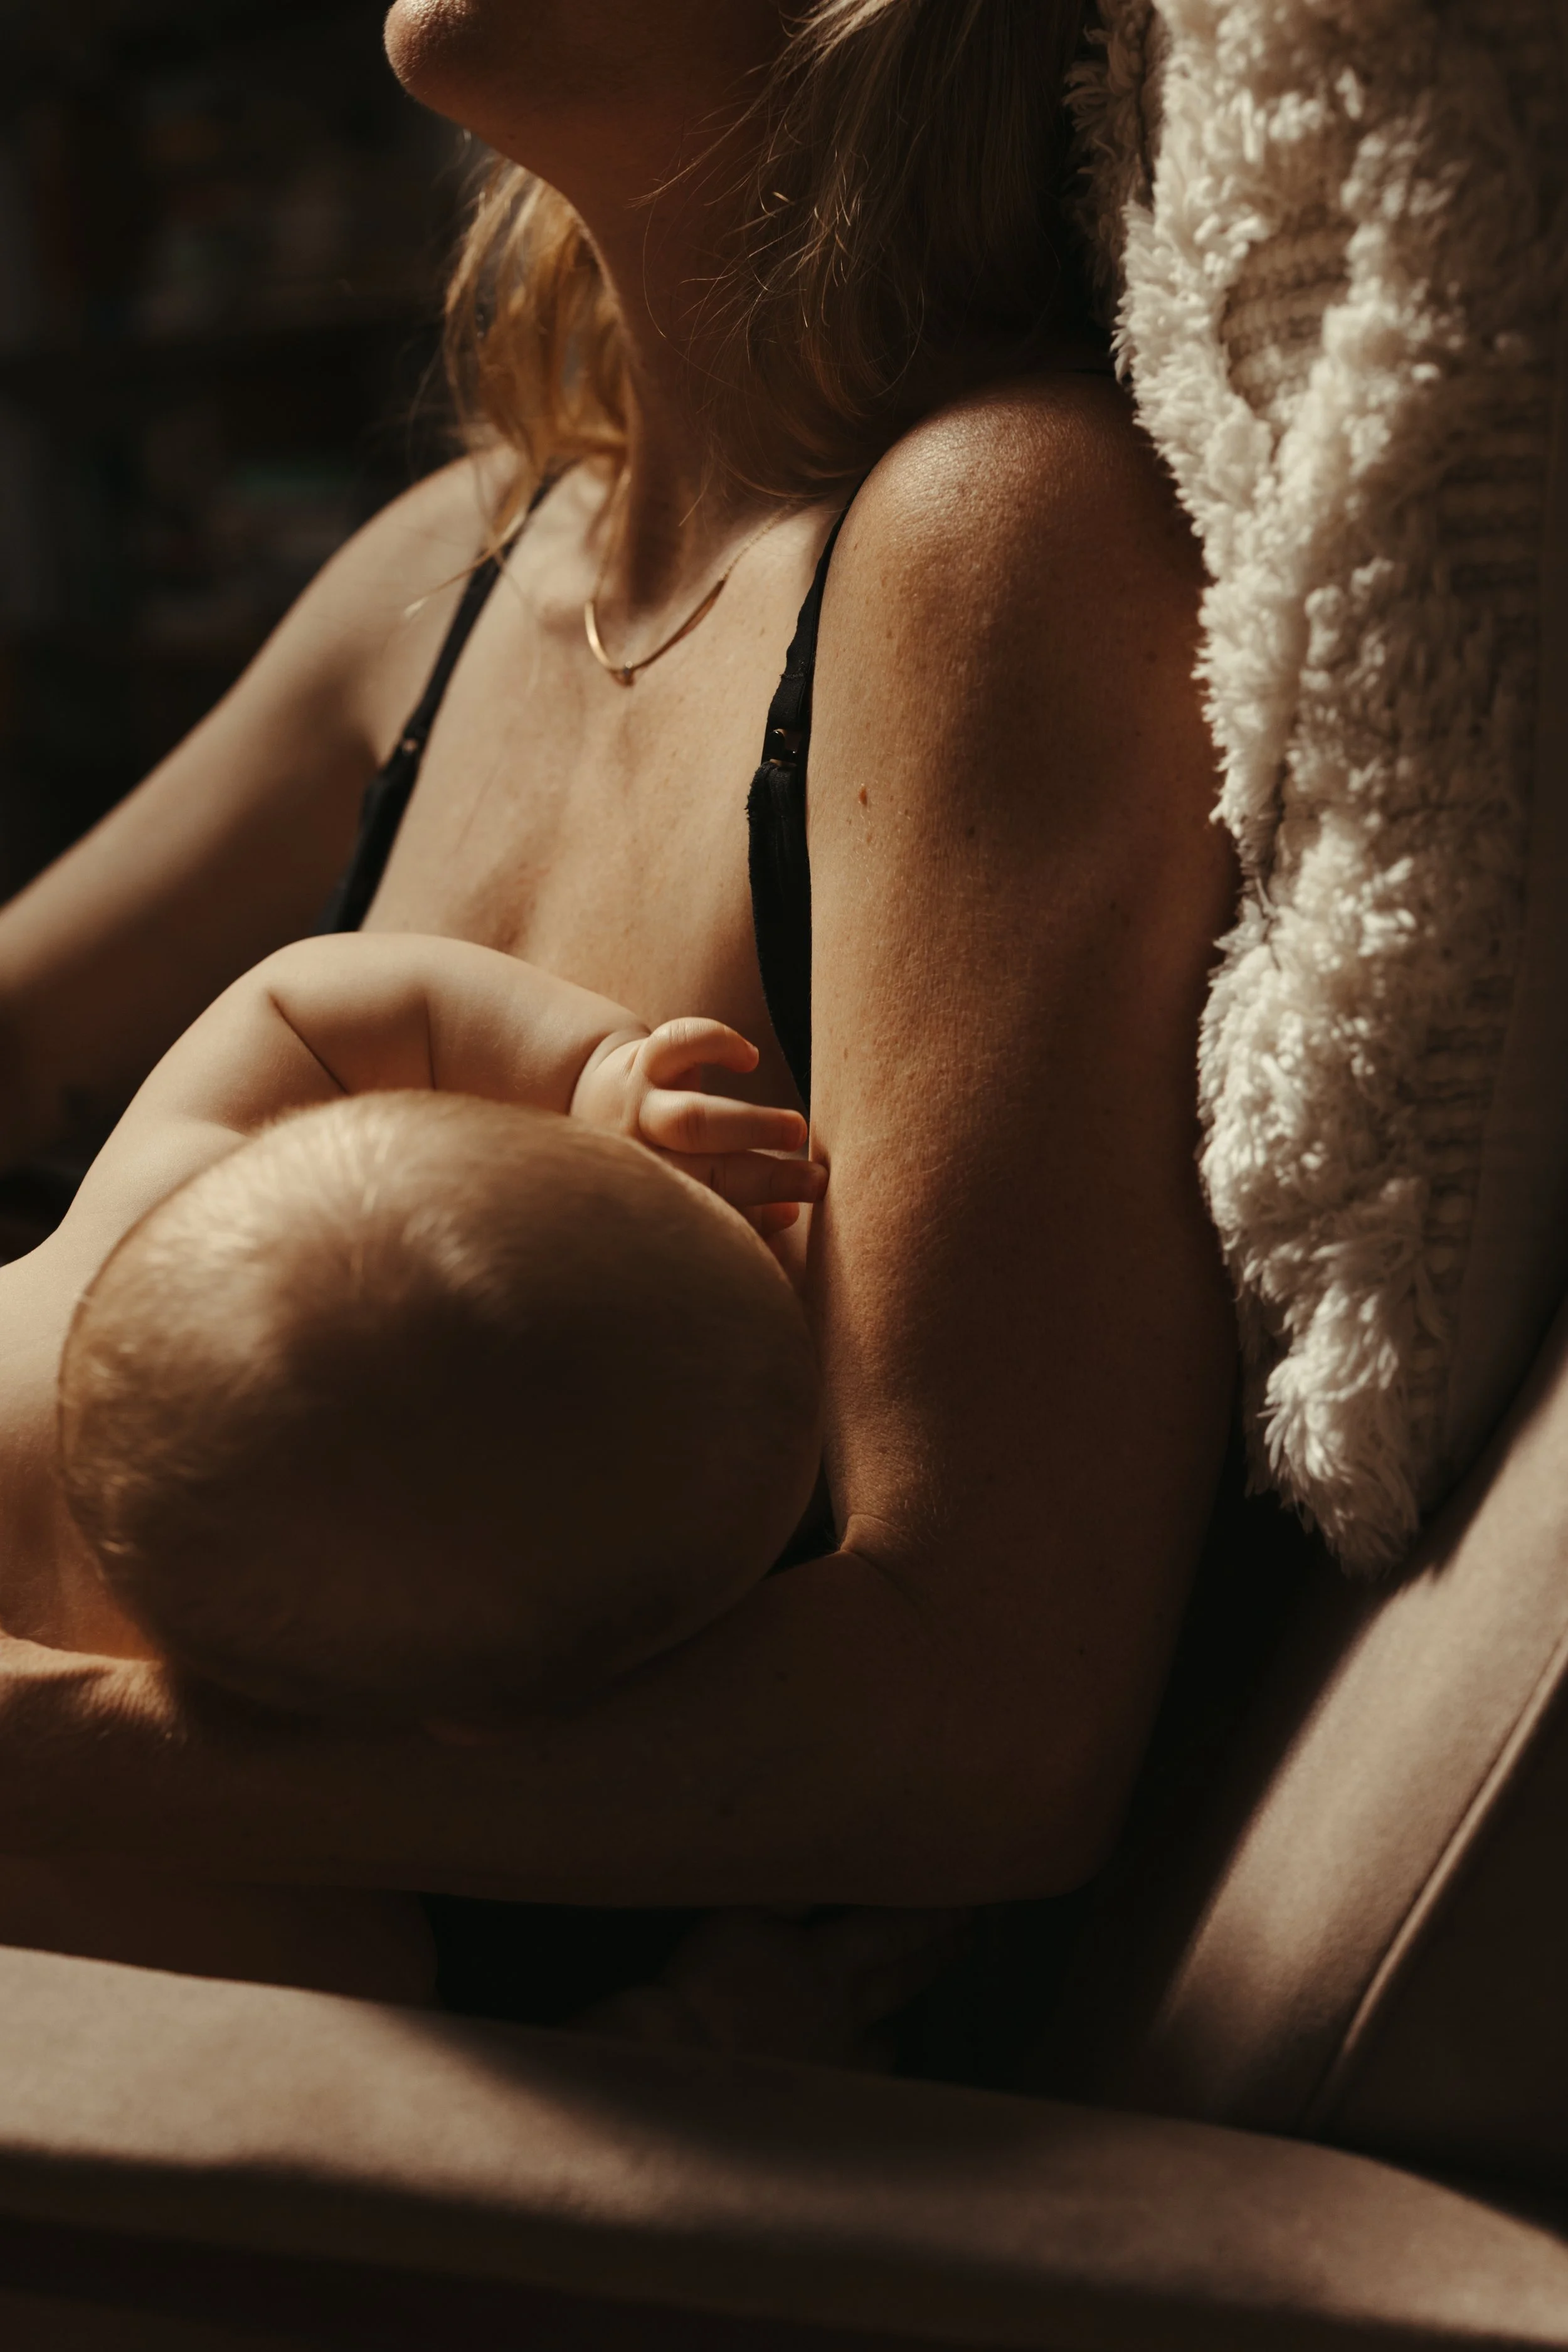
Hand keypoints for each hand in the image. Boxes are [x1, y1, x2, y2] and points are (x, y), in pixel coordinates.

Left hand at [572, 1018, 825, 1234]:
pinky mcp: (643, 1061)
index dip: (749, 1221)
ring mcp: (639, 1107)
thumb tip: (789, 1216)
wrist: (594, 1100)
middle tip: (816, 1183)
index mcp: (652, 1195)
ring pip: (691, 1120)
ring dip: (749, 1126)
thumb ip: (733, 1208)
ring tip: (799, 1131)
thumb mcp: (681, 1186)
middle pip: (703, 1173)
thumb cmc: (658, 1156)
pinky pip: (676, 1044)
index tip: (793, 1214)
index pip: (704, 1213)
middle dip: (763, 1180)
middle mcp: (640, 1154)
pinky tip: (750, 1059)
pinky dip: (715, 1045)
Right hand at [574, 1904, 971, 2067]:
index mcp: (828, 1962)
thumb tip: (837, 1855)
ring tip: (929, 1989)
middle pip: (904, 1977)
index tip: (968, 1902)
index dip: (933, 1915)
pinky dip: (876, 2059)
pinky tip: (880, 2055)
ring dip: (911, 2003)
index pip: (896, 1931)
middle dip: (939, 1951)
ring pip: (889, 2029)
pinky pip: (862, 2076)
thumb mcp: (742, 1916)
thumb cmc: (707, 1984)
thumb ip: (793, 1888)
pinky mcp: (822, 2095)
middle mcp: (845, 2011)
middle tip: (970, 1933)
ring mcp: (836, 2058)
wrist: (684, 2063)